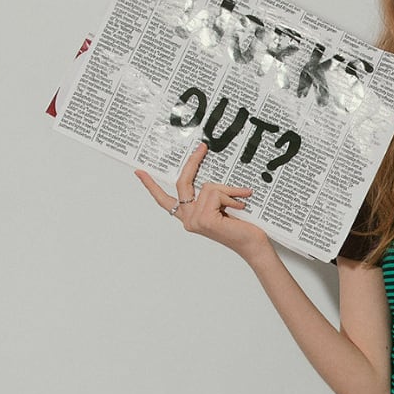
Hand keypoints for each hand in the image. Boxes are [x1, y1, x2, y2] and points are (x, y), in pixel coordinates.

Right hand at [135, 142, 269, 260]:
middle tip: (202, 148)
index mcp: (190, 217)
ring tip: (240, 202)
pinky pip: (216, 193)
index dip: (152, 186)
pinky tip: (241, 207)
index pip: (166, 200)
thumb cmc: (242, 228)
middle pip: (183, 183)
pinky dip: (232, 197)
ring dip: (228, 192)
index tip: (139, 172)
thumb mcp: (221, 206)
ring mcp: (195, 221)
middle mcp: (189, 220)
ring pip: (208, 187)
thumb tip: (208, 180)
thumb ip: (211, 195)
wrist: (254, 245)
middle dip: (193, 163)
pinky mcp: (205, 220)